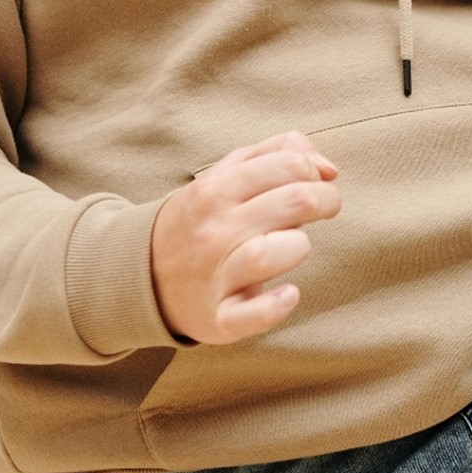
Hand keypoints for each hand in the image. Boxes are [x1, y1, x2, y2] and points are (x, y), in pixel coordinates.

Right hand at [149, 132, 340, 343]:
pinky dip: (275, 306)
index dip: (316, 173)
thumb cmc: (203, 219)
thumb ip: (277, 154)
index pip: (289, 165)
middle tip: (326, 208)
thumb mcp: (227, 174)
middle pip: (294, 202)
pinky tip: (287, 294)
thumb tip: (328, 168)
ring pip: (269, 254)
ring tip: (295, 246)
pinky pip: (252, 315)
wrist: (143, 274)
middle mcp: (215, 229)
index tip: (316, 185)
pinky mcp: (220, 317)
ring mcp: (215, 275)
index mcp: (218, 187)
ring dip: (298, 246)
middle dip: (326, 201)